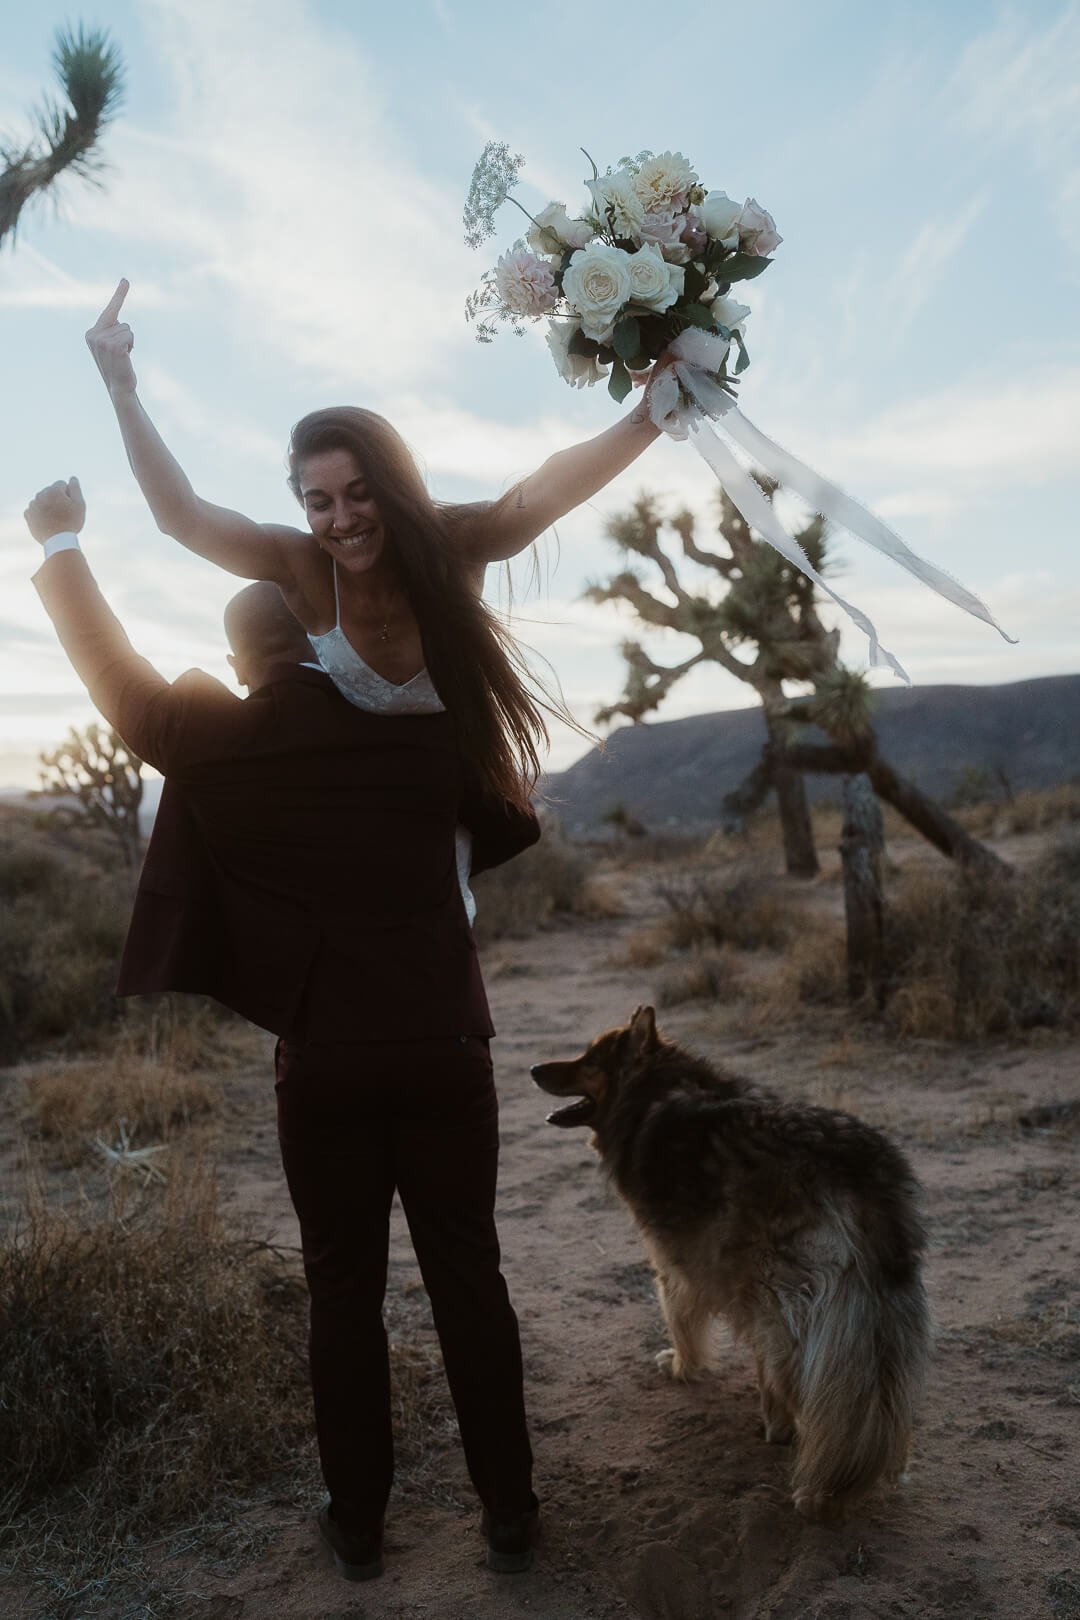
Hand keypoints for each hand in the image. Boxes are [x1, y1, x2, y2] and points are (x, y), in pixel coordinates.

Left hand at [24, 477, 85, 543]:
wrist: (57, 541)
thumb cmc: (71, 522)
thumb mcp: (80, 504)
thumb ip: (76, 489)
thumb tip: (72, 478)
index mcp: (53, 490)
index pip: (62, 484)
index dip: (68, 495)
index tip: (70, 506)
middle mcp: (40, 494)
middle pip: (50, 492)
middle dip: (56, 499)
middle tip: (63, 514)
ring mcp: (33, 505)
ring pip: (42, 500)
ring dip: (47, 506)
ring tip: (55, 519)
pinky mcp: (28, 515)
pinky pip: (33, 510)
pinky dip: (39, 514)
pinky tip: (46, 521)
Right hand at [86, 279, 135, 395]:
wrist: (119, 388)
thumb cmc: (119, 368)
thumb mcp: (110, 347)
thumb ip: (110, 332)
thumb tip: (117, 320)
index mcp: (91, 333)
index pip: (109, 311)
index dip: (119, 295)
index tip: (126, 280)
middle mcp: (93, 334)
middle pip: (122, 322)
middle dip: (126, 336)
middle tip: (122, 354)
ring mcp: (102, 339)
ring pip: (127, 329)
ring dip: (129, 343)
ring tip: (123, 357)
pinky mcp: (112, 344)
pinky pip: (130, 335)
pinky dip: (131, 346)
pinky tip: (125, 358)